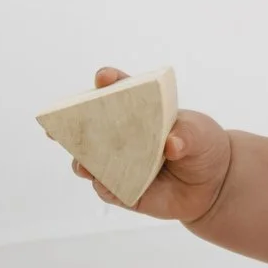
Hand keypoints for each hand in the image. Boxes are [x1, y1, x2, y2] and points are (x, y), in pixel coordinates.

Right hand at [61, 67, 232, 223]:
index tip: (104, 77)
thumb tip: (172, 145)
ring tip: (83, 163)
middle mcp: (123, 136)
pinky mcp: (121, 189)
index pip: (120, 91)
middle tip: (55, 124)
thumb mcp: (201, 134)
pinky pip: (106, 189)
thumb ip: (188, 135)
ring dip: (82, 161)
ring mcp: (118, 163)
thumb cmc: (202, 145)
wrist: (212, 183)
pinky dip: (104, 186)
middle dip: (68, 123)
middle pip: (90, 127)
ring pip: (89, 161)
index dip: (109, 81)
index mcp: (140, 110)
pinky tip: (105, 184)